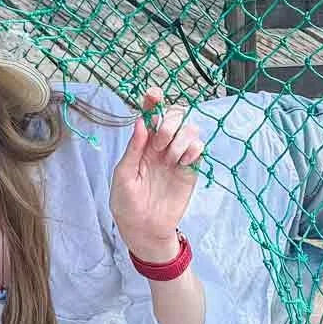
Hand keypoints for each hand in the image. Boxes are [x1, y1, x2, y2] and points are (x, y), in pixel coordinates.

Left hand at [111, 87, 203, 262]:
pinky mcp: (191, 169)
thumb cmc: (127, 204)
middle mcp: (161, 146)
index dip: (153, 101)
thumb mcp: (123, 176)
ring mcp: (177, 156)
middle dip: (169, 123)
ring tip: (170, 158)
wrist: (145, 229)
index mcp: (142, 144)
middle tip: (159, 143)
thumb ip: (133, 149)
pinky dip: (193, 148)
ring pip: (189, 129)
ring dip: (180, 138)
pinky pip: (199, 148)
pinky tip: (182, 162)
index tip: (154, 94)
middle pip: (174, 116)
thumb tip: (141, 123)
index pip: (150, 115)